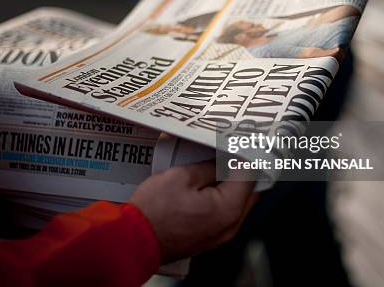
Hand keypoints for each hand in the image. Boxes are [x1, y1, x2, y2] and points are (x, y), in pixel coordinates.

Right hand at [130, 160, 256, 262]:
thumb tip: (221, 161)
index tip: (237, 143)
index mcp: (228, 208)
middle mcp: (229, 226)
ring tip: (214, 165)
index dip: (244, 155)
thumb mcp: (181, 177)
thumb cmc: (153, 212)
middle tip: (229, 151)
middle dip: (241, 170)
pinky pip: (223, 214)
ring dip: (230, 184)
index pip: (249, 175)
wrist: (133, 241)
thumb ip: (208, 167)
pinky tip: (205, 184)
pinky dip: (220, 198)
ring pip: (236, 203)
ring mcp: (219, 235)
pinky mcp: (207, 239)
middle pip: (248, 192)